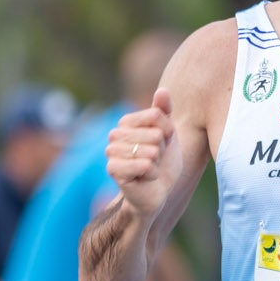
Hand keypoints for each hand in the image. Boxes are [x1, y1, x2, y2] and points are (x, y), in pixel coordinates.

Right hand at [106, 89, 178, 215]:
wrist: (157, 191)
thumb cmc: (163, 161)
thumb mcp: (168, 133)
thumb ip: (164, 111)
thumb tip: (162, 90)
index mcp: (126, 122)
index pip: (156, 115)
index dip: (167, 132)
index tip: (162, 143)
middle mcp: (114, 134)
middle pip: (155, 134)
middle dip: (162, 150)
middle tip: (155, 160)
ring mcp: (111, 152)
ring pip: (152, 150)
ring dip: (157, 164)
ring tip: (150, 169)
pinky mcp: (113, 170)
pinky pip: (145, 165)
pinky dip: (152, 174)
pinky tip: (145, 178)